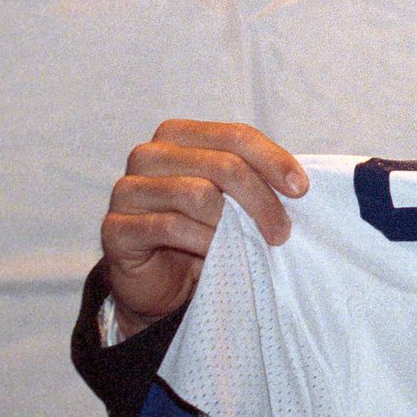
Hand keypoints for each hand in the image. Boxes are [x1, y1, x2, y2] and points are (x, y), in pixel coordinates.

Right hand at [101, 120, 305, 338]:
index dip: (273, 160)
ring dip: (233, 225)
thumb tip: (298, 183)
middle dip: (261, 200)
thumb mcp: (235, 198)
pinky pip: (170, 227)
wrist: (162, 280)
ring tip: (248, 245)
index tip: (301, 190)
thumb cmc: (205, 228)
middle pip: (223, 165)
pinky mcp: (115, 228)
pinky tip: (215, 255)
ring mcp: (127, 190)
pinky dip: (203, 241)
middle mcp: (148, 155)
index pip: (235, 135)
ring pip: (198, 194)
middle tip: (281, 232)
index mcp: (178, 135)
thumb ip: (256, 178)